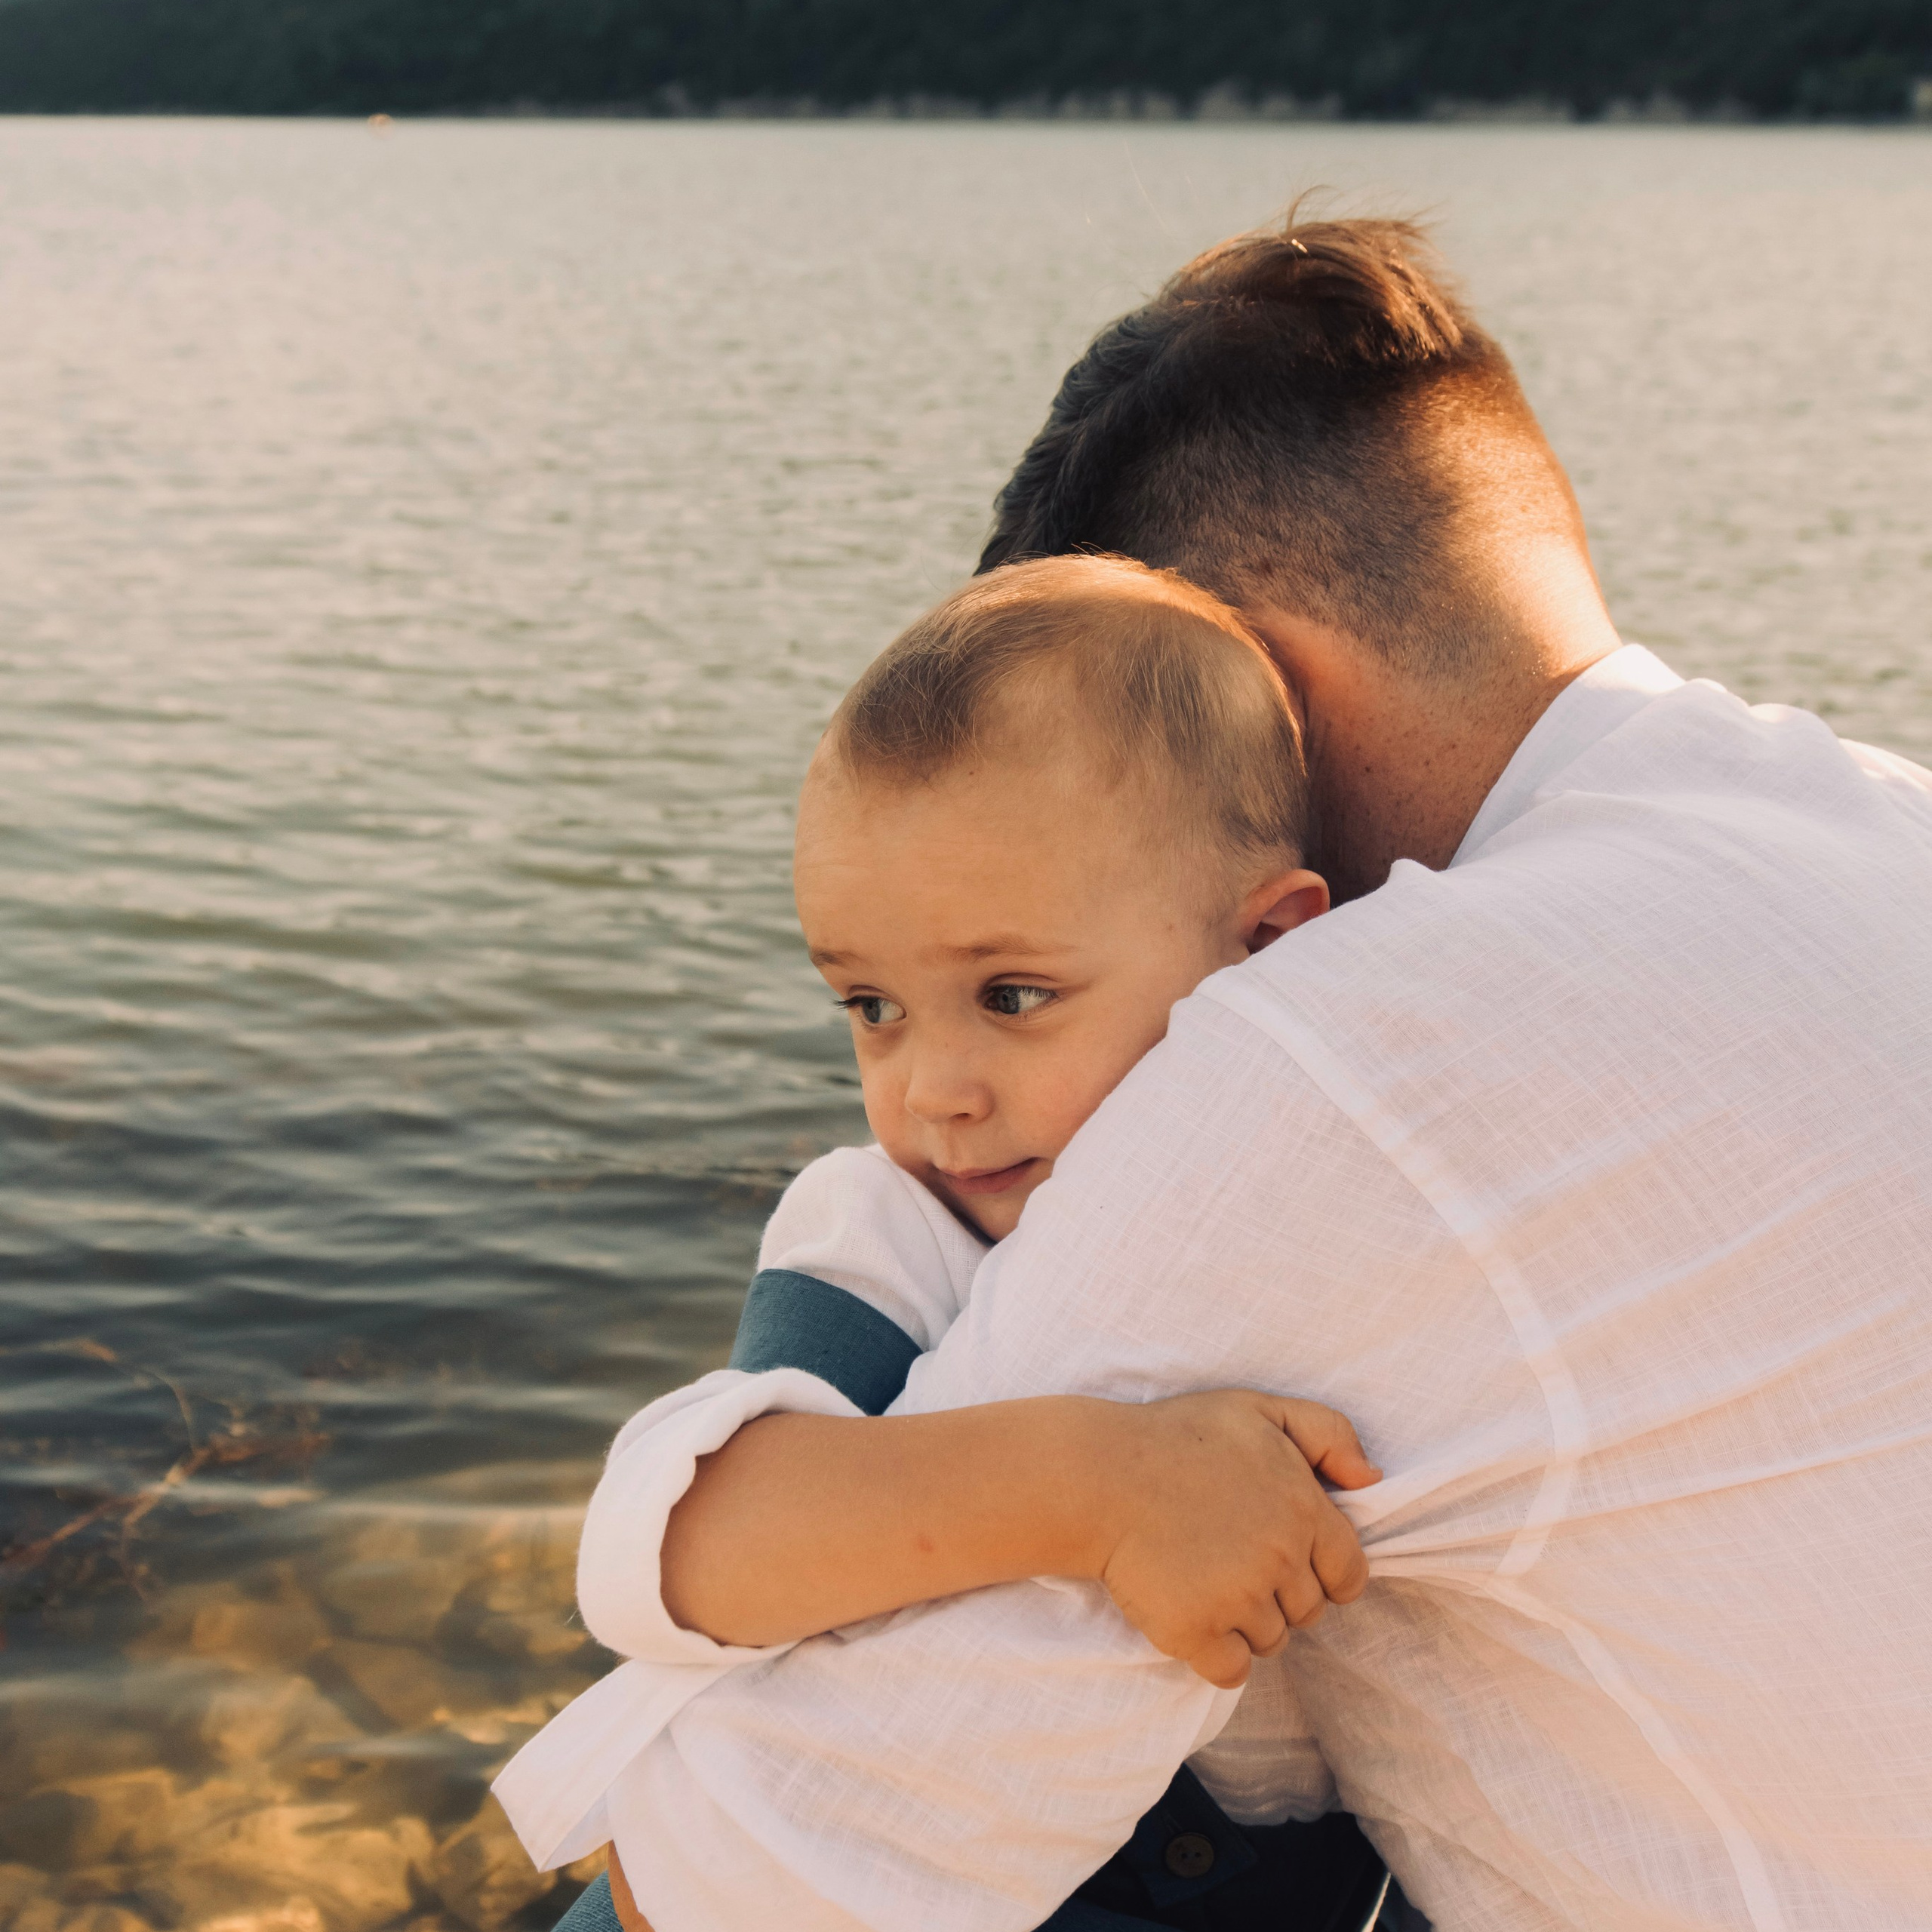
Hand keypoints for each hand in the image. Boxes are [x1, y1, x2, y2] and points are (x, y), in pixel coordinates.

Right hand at [1087, 1391, 1378, 1689]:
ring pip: (1270, 1641)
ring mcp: (1238, 1599)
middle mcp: (1280, 1558)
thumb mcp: (1258, 1411)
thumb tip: (1372, 1480)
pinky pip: (1231, 1670)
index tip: (1288, 1559)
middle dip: (1279, 1594)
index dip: (1324, 1572)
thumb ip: (1328, 1432)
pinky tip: (1190, 1611)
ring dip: (1245, 1622)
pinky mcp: (1196, 1632)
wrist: (1097, 1477)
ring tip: (1204, 1576)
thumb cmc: (1178, 1438)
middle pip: (1308, 1612)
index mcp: (1303, 1509)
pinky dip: (1216, 1653)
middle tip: (1231, 1557)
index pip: (1349, 1573)